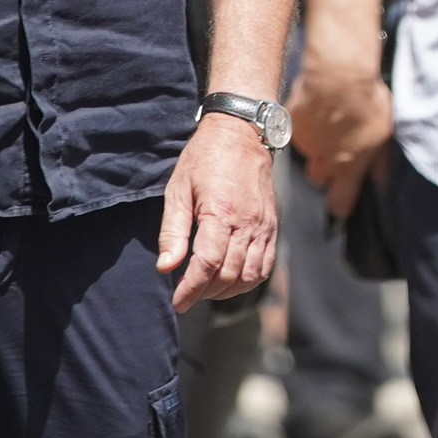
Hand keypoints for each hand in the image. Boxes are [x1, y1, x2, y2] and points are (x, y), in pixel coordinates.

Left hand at [157, 115, 279, 311]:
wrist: (241, 135)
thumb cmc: (204, 159)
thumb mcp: (178, 189)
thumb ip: (172, 231)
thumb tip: (166, 267)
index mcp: (221, 212)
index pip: (207, 264)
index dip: (191, 289)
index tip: (178, 303)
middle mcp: (247, 223)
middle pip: (228, 275)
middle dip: (205, 292)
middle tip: (186, 293)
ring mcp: (263, 226)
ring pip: (249, 276)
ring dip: (226, 290)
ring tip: (206, 288)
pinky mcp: (272, 226)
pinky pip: (265, 266)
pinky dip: (247, 281)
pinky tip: (230, 279)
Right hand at [287, 42, 394, 222]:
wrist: (338, 78)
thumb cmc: (366, 102)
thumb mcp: (386, 133)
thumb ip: (381, 159)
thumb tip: (380, 176)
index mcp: (349, 166)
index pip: (340, 200)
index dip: (340, 205)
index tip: (341, 208)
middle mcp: (324, 160)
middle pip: (318, 178)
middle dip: (326, 170)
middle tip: (337, 151)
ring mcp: (306, 143)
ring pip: (307, 154)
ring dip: (316, 145)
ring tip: (329, 123)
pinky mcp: (291, 124)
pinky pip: (296, 131)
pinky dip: (305, 123)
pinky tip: (317, 108)